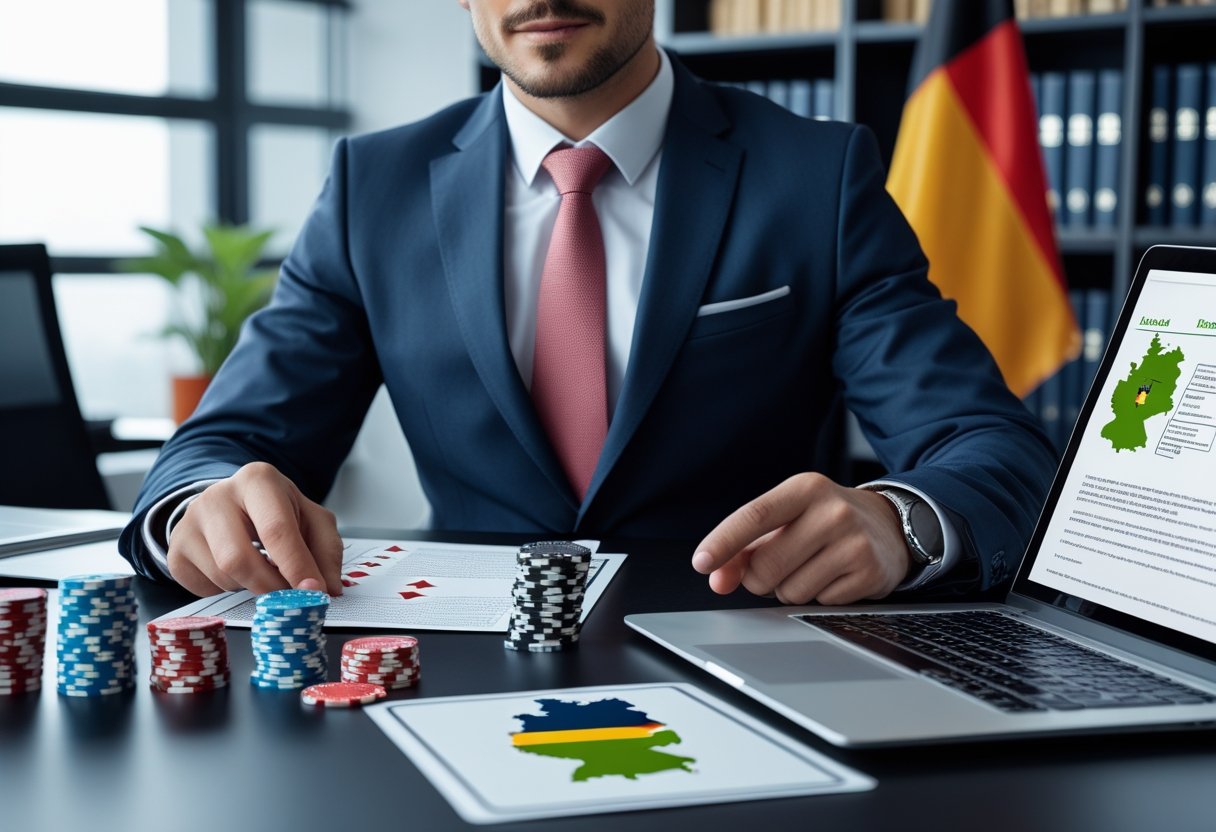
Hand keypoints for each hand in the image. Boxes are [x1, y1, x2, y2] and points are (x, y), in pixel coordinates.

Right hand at [166, 462, 343, 597]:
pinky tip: (239, 572)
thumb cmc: (277, 512)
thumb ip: (326, 551)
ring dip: (251, 586)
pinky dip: (228, 590)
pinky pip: (204, 587)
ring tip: (263, 569)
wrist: (234, 505)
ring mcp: (189, 522)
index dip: (297, 566)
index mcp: (257, 480)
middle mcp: (217, 496)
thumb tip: (327, 587)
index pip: (276, 529)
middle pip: (238, 558)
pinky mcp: (176, 549)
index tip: (313, 590)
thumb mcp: (311, 520)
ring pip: (222, 576)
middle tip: (290, 596)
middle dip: (270, 586)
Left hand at [691, 473, 912, 604]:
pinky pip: (819, 604)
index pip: (754, 515)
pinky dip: (818, 598)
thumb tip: (717, 579)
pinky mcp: (869, 573)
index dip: (723, 542)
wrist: (890, 526)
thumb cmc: (824, 521)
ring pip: (790, 591)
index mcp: (804, 489)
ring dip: (789, 590)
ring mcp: (854, 542)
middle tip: (777, 568)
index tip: (701, 562)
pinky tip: (834, 577)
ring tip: (811, 568)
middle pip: (766, 566)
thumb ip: (744, 547)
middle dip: (759, 579)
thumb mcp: (786, 520)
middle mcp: (832, 511)